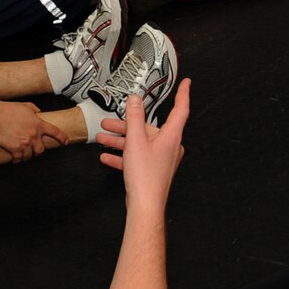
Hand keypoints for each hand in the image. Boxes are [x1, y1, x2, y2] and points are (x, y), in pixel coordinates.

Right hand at [0, 100, 63, 161]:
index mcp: (38, 124)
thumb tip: (39, 111)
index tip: (65, 142)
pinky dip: (18, 160)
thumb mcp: (25, 106)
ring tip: (23, 155)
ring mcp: (24, 143)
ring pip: (30, 155)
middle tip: (34, 151)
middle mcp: (34, 135)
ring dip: (27, 156)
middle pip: (41, 150)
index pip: (55, 132)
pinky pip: (19, 158)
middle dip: (38, 151)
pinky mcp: (14, 149)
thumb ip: (34, 109)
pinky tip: (16, 160)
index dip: (62, 138)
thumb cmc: (8, 109)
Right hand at [105, 81, 191, 213]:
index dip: (183, 94)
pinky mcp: (153, 170)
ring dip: (120, 140)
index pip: (181, 109)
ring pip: (140, 143)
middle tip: (109, 121)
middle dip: (126, 125)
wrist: (145, 204)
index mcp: (171, 136)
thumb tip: (135, 99)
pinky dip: (123, 156)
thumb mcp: (135, 140)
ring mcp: (162, 159)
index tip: (186, 83)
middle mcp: (169, 146)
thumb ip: (134, 117)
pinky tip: (106, 156)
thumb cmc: (145, 175)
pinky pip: (137, 157)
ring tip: (102, 137)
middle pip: (148, 128)